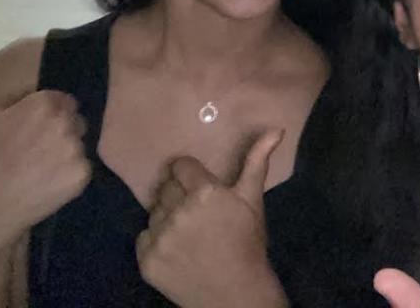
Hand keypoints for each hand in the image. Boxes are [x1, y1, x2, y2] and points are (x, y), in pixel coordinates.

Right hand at [0, 54, 90, 261]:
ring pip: (80, 143)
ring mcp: (73, 150)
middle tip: (32, 152)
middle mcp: (62, 122)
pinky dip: (71, 176)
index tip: (28, 133)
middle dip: (58, 132)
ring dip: (65, 153)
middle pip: (74, 120)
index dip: (46, 117)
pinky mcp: (80, 175)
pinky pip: (85, 167)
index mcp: (41, 103)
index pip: (61, 101)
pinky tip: (48, 183)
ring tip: (38, 168)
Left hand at [137, 129, 286, 307]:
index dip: (191, 175)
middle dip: (179, 195)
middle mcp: (178, 212)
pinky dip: (156, 242)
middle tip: (197, 212)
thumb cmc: (247, 243)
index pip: (180, 167)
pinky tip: (176, 250)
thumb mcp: (253, 200)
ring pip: (154, 212)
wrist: (235, 294)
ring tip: (188, 232)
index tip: (200, 186)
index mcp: (205, 193)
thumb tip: (276, 128)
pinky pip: (143, 237)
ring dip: (167, 217)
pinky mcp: (147, 261)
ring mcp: (160, 238)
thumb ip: (257, 161)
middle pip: (166, 188)